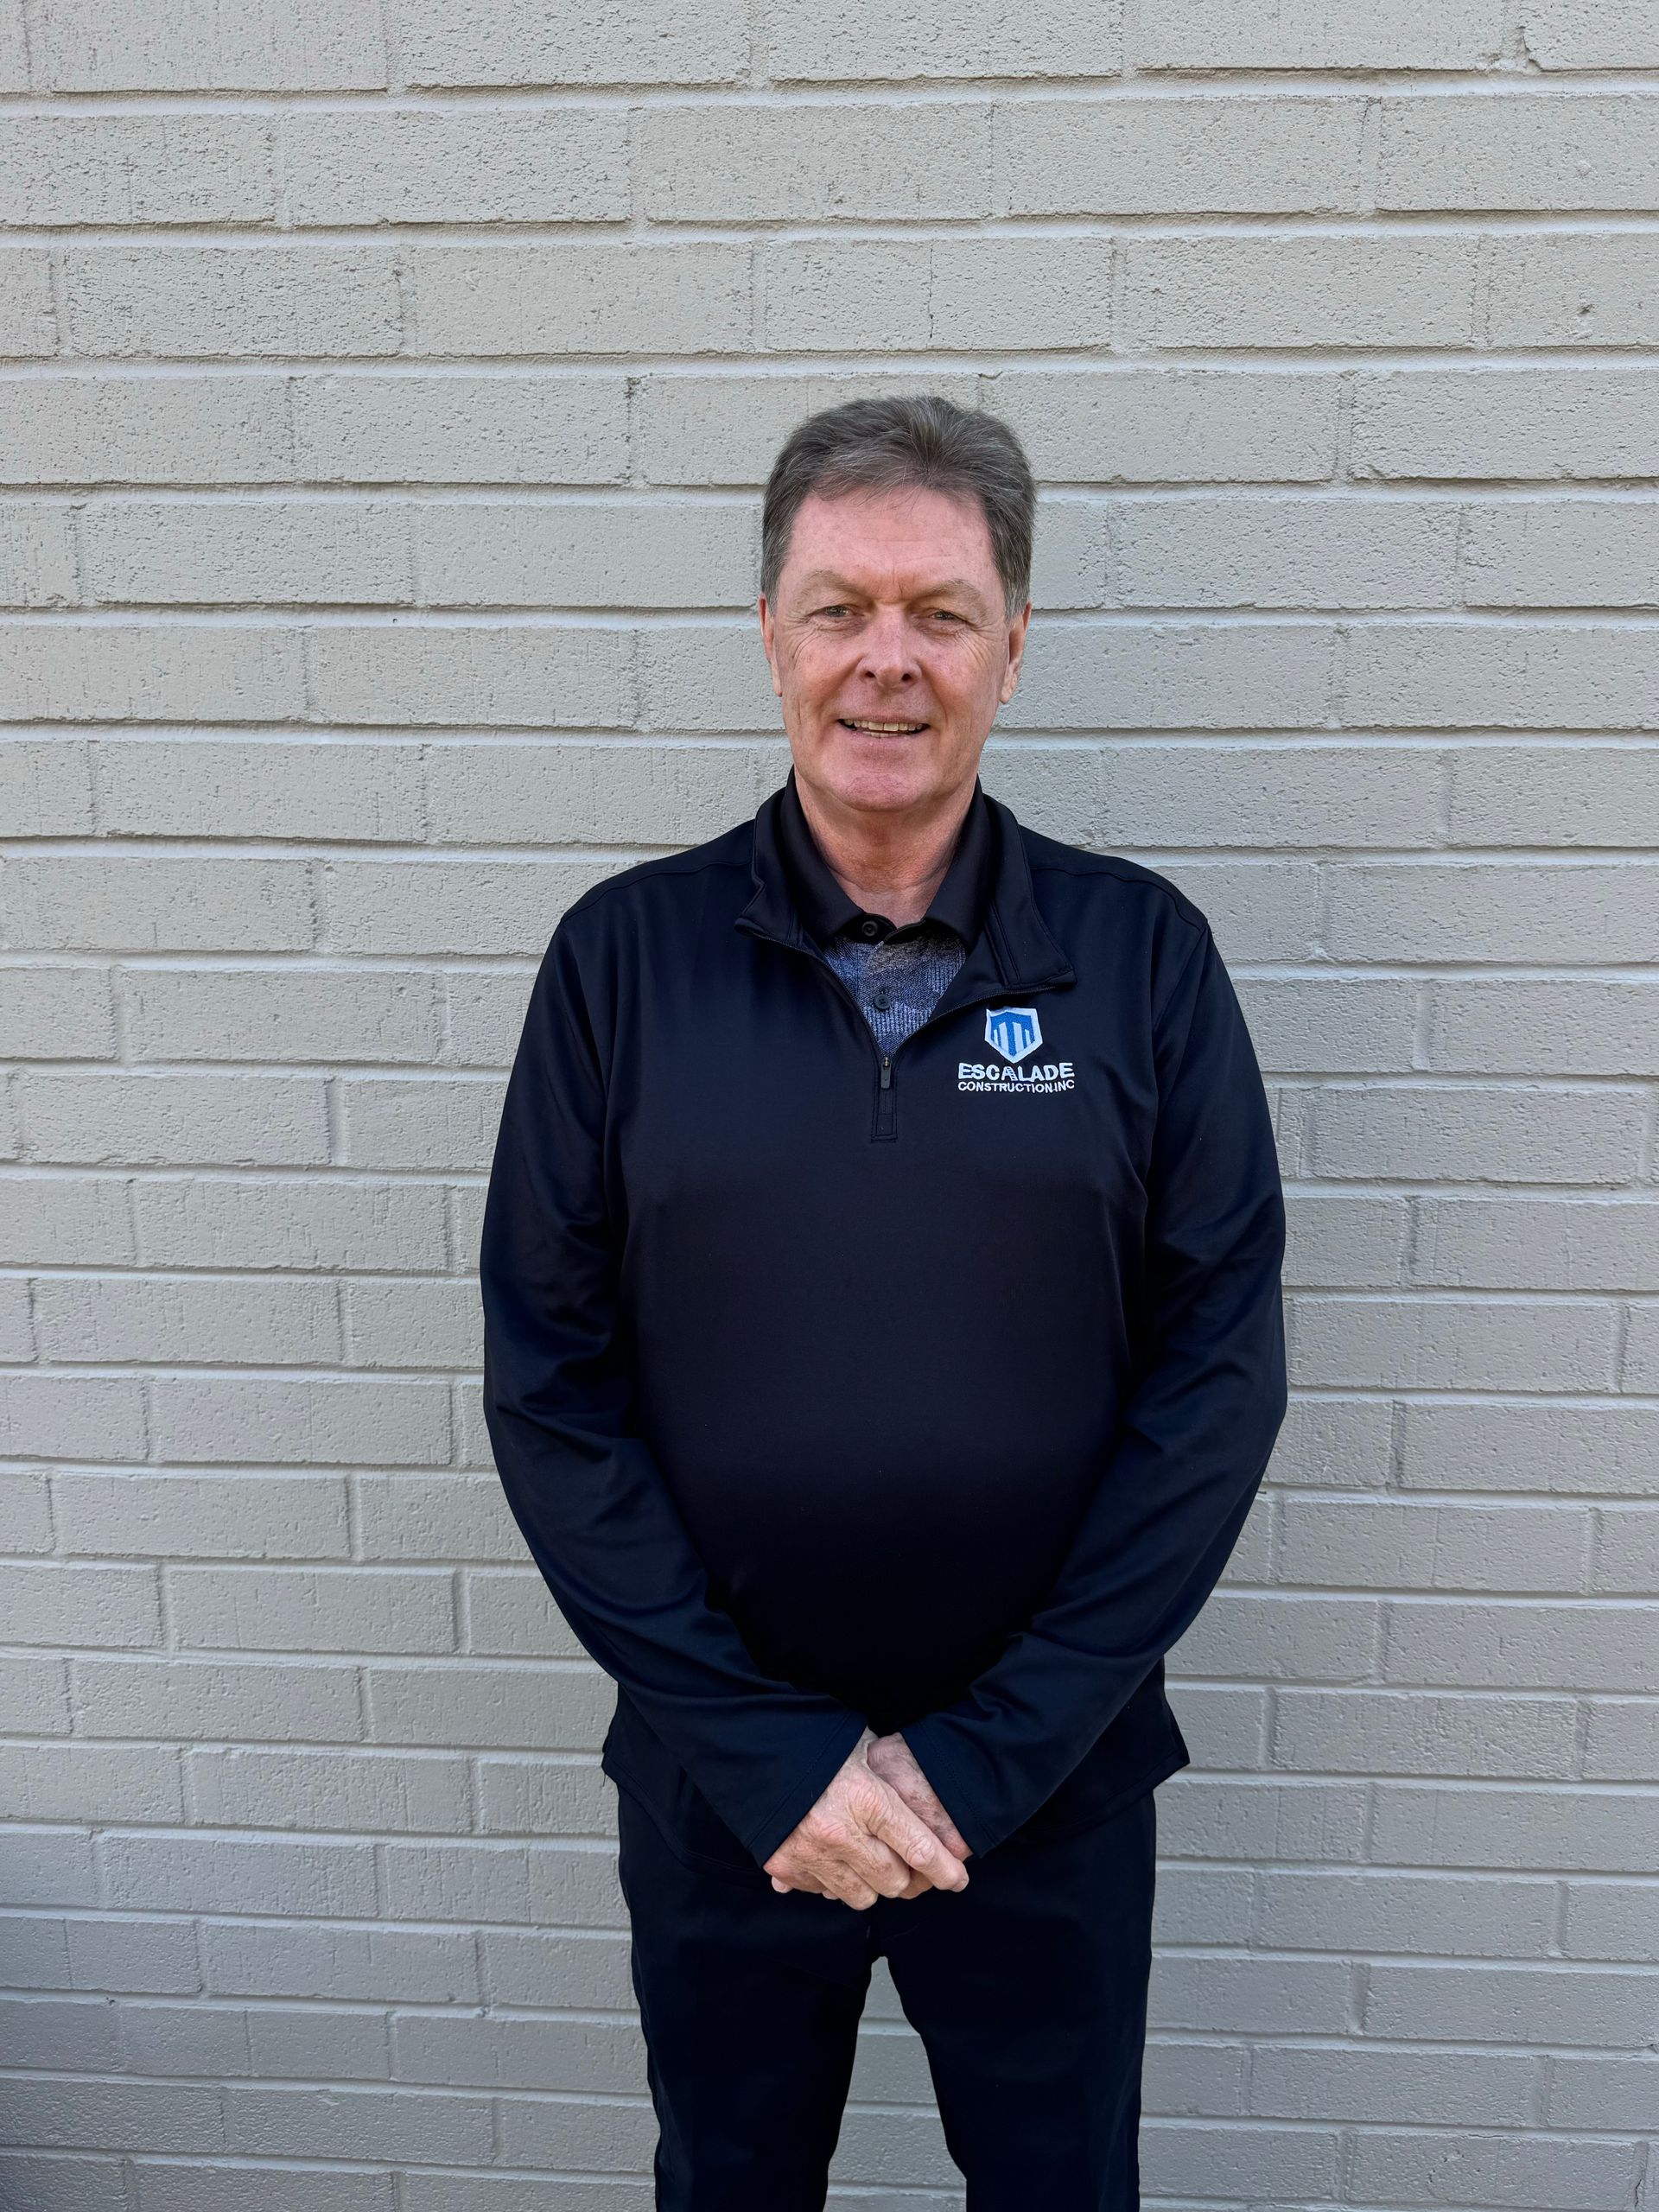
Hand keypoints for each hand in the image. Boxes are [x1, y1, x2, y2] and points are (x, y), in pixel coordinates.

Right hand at [763, 1735, 969, 1909]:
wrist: (751, 1748)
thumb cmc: (814, 1744)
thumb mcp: (860, 1749)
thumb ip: (886, 1778)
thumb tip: (914, 1801)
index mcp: (867, 1799)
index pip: (920, 1849)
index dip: (945, 1870)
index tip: (958, 1879)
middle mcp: (841, 1834)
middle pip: (894, 1882)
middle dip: (904, 1875)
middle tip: (900, 1860)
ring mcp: (810, 1854)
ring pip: (861, 1896)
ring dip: (868, 1882)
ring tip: (862, 1858)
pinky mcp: (783, 1867)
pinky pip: (822, 1893)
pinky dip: (830, 1881)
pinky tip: (829, 1857)